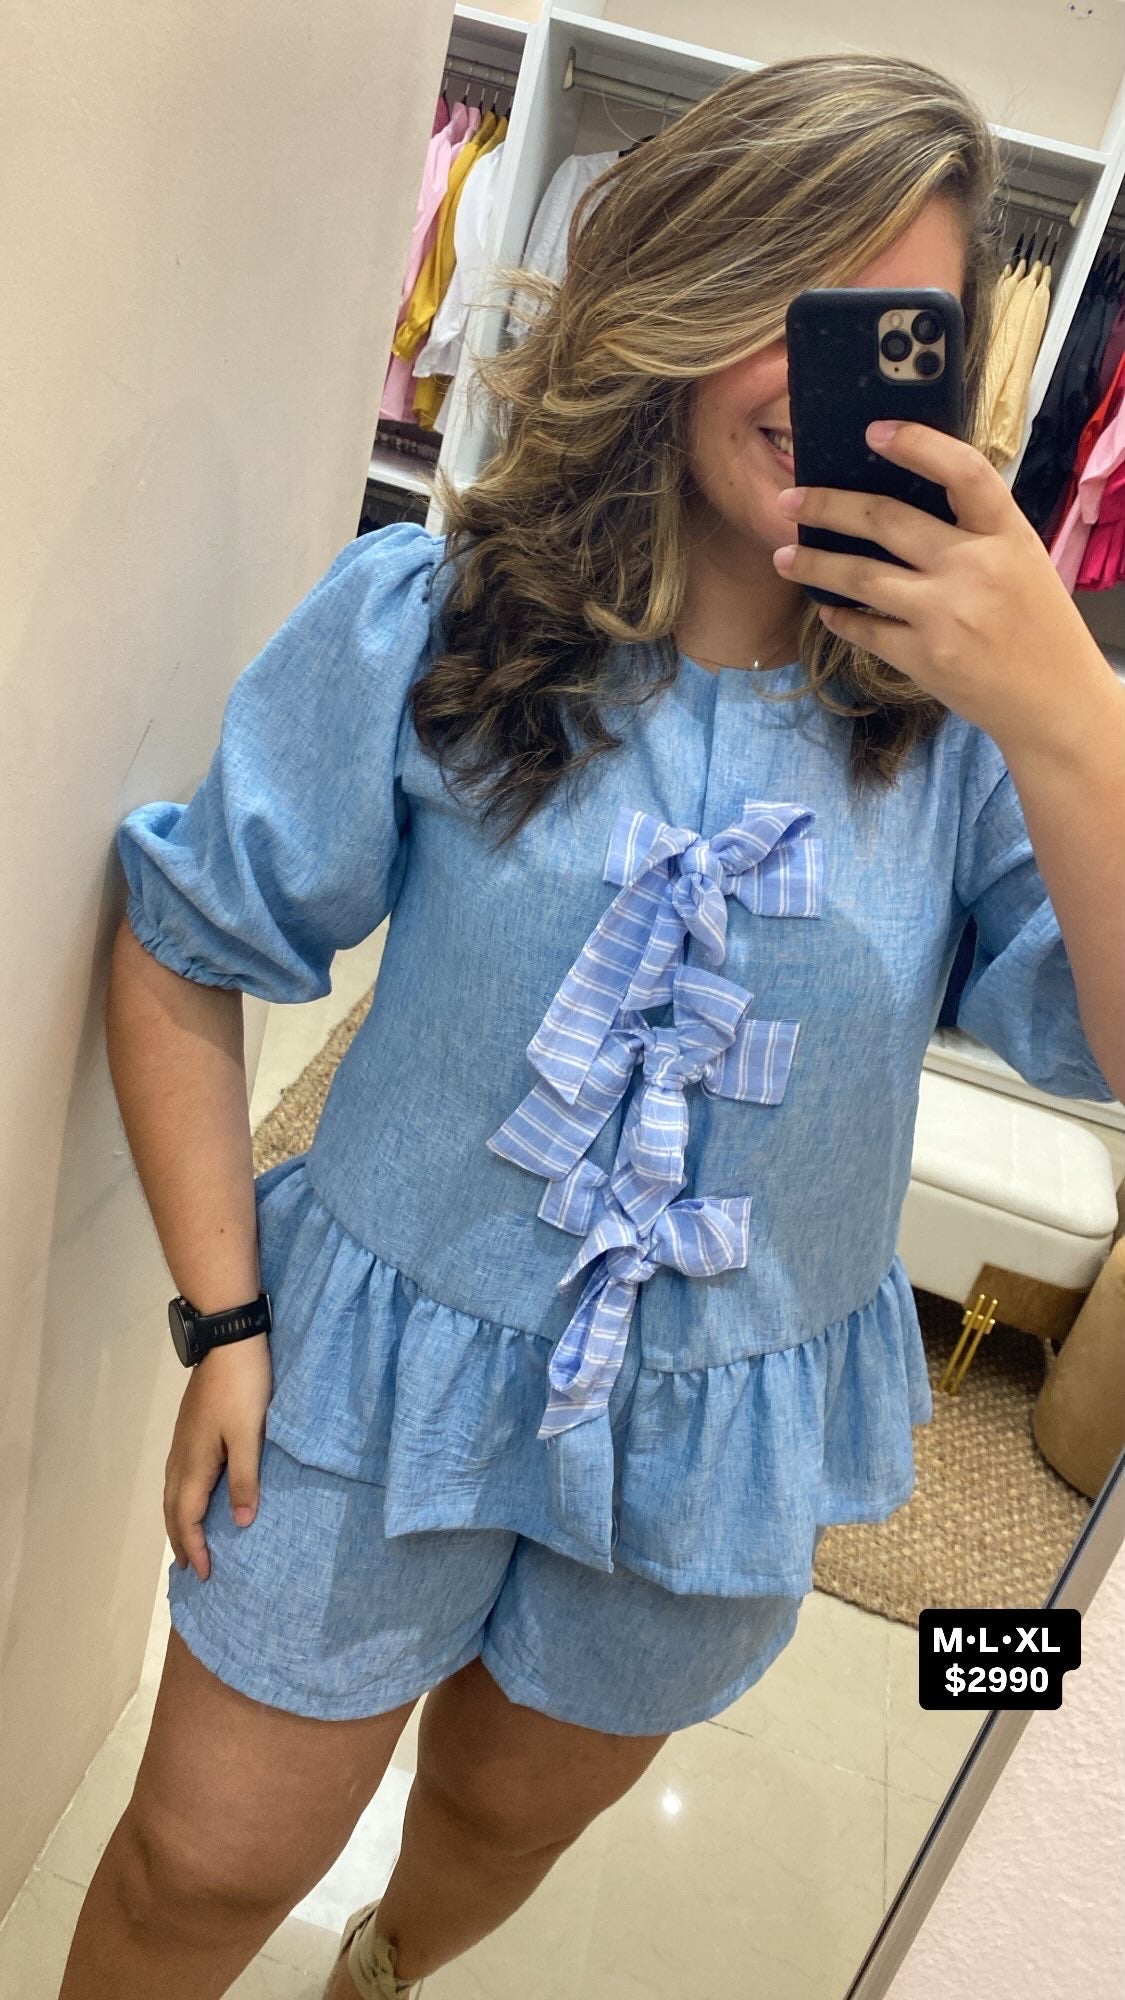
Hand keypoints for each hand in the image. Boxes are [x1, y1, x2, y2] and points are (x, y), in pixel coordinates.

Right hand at [164, 1333, 271, 1582]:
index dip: (194, 1547)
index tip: (203, 1575)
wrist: (228, 1341)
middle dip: (180, 1541)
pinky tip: (193, 1497)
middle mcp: (181, 1457)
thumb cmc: (243, 1388)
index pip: (188, 1518)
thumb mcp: (250, 1435)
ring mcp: (182, 1442)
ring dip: (178, 1521)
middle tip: (190, 1570)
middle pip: (174, 1509)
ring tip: (187, 1542)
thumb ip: (245, 1479)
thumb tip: (242, 1523)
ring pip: (172, 1493)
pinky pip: (178, 1478)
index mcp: (195, 1463)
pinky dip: (182, 1500)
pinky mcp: (189, 1430)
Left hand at [771, 421, 1110, 761]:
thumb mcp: (1021, 560)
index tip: (873, 431)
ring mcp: (946, 614)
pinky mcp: (923, 658)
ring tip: (784, 556)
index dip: (918, 444)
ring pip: (860, 575)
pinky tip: (826, 609)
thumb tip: (903, 500)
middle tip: (789, 499)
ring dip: (813, 563)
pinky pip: (864, 629)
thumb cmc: (1037, 624)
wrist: (1053, 700)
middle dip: (827, 505)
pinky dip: (839, 617)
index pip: (963, 471)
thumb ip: (975, 530)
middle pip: (885, 519)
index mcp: (1006, 534)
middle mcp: (974, 567)